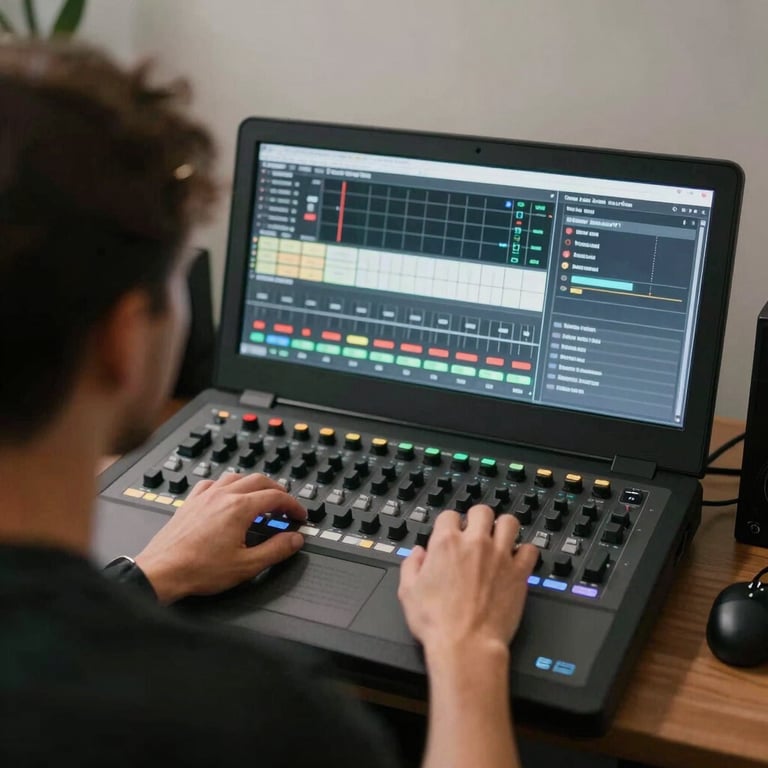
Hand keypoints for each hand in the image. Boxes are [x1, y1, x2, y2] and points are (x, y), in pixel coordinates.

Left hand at [134, 472, 305, 603]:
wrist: (161, 572)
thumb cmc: (197, 569)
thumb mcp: (246, 565)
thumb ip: (276, 550)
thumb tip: (294, 539)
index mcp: (239, 508)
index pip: (276, 497)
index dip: (293, 505)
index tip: (299, 515)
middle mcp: (222, 496)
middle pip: (259, 480)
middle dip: (277, 491)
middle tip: (286, 505)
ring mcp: (204, 497)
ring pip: (236, 477)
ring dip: (253, 484)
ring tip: (261, 497)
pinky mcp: (190, 502)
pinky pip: (212, 483)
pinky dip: (227, 485)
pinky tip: (226, 495)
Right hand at [398, 505, 537, 660]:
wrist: (466, 645)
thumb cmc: (438, 623)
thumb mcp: (408, 592)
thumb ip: (411, 565)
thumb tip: (417, 554)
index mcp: (446, 544)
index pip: (450, 515)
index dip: (449, 524)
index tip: (451, 533)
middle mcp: (475, 544)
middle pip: (482, 511)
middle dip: (478, 518)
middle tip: (477, 532)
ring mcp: (500, 556)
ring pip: (510, 522)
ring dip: (504, 528)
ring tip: (500, 538)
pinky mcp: (519, 573)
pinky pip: (530, 550)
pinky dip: (525, 552)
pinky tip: (518, 559)